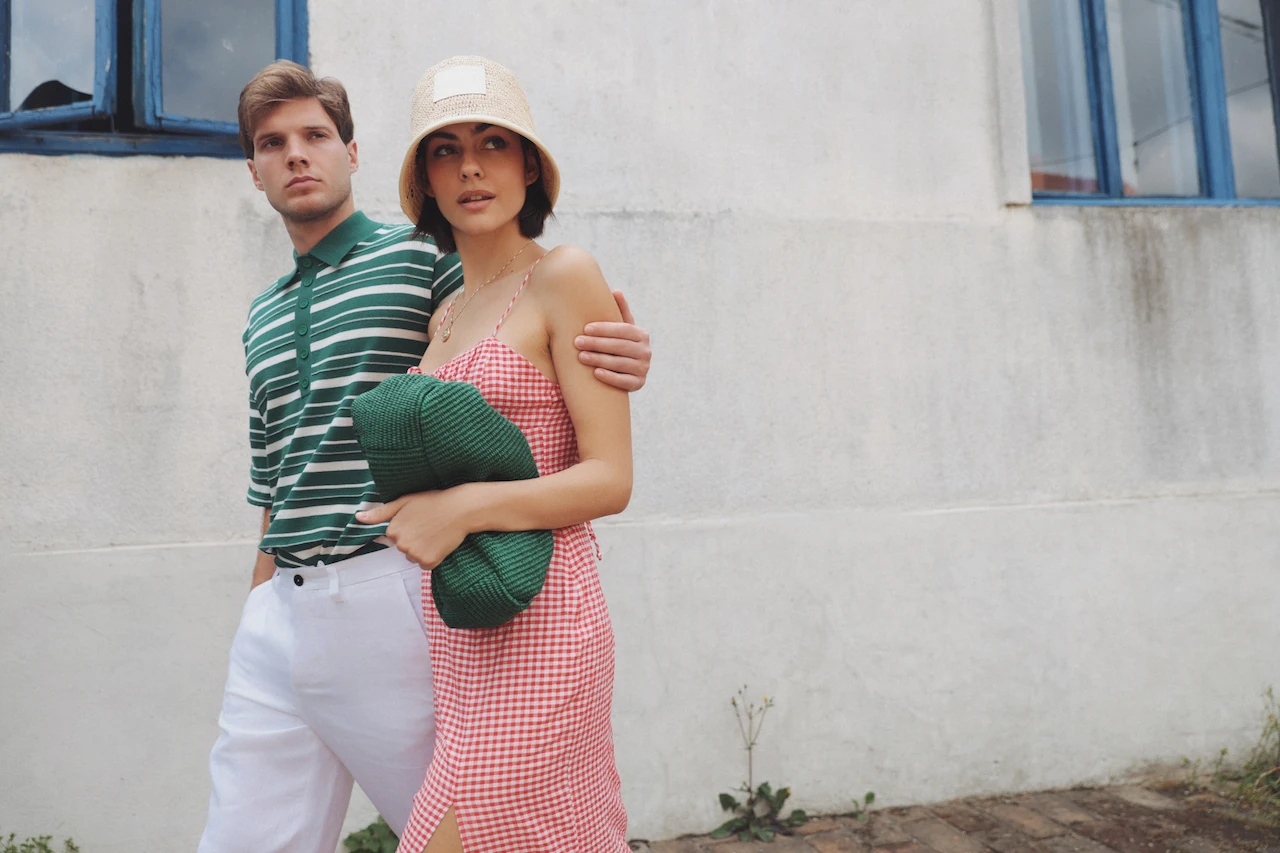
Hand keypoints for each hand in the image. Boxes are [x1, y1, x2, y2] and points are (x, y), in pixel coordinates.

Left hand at [356, 490, 472, 569]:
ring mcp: (414, 554)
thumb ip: (381, 512)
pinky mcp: (428, 563)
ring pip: (414, 557)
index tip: (420, 519)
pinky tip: (440, 543)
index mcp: (393, 530)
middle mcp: (401, 544)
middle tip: (429, 526)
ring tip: (435, 533)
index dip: (408, 528)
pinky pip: (425, 564)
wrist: (460, 509)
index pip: (395, 537)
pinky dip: (433, 557)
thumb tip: (358, 518)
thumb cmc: (433, 502)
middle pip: (404, 548)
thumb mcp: (405, 501)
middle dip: (414, 539)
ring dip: (423, 549)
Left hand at [574, 290, 650, 391]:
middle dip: (597, 344)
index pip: (623, 329)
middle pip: (620, 346)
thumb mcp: (621, 329)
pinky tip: (595, 373)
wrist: (626, 372)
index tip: (586, 328)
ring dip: (599, 360)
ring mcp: (644, 369)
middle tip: (577, 342)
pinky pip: (624, 382)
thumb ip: (620, 311)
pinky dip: (610, 377)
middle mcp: (646, 351)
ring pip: (620, 363)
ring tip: (581, 357)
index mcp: (642, 335)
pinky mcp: (639, 384)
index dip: (604, 329)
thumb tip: (616, 291)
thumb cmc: (618, 345)